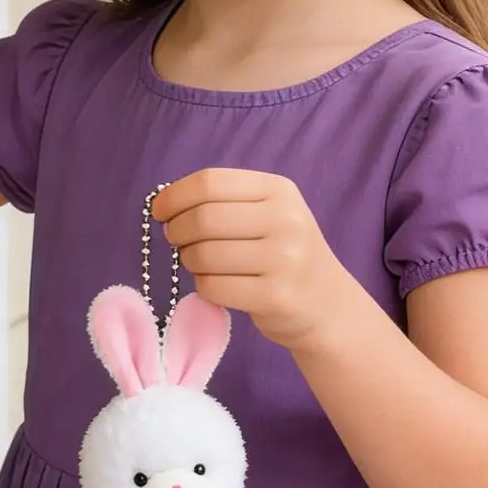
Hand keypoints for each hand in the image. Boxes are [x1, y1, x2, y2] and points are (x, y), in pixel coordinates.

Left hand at [153, 170, 353, 352]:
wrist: (329, 306)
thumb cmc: (284, 254)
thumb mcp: (268, 214)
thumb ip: (224, 202)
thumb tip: (163, 203)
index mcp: (279, 190)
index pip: (210, 182)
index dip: (175, 196)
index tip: (159, 211)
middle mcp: (286, 220)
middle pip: (203, 218)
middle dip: (178, 231)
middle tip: (178, 242)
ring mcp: (284, 259)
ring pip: (204, 255)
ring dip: (190, 262)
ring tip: (201, 264)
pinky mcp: (277, 297)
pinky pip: (214, 287)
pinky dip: (204, 287)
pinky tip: (218, 286)